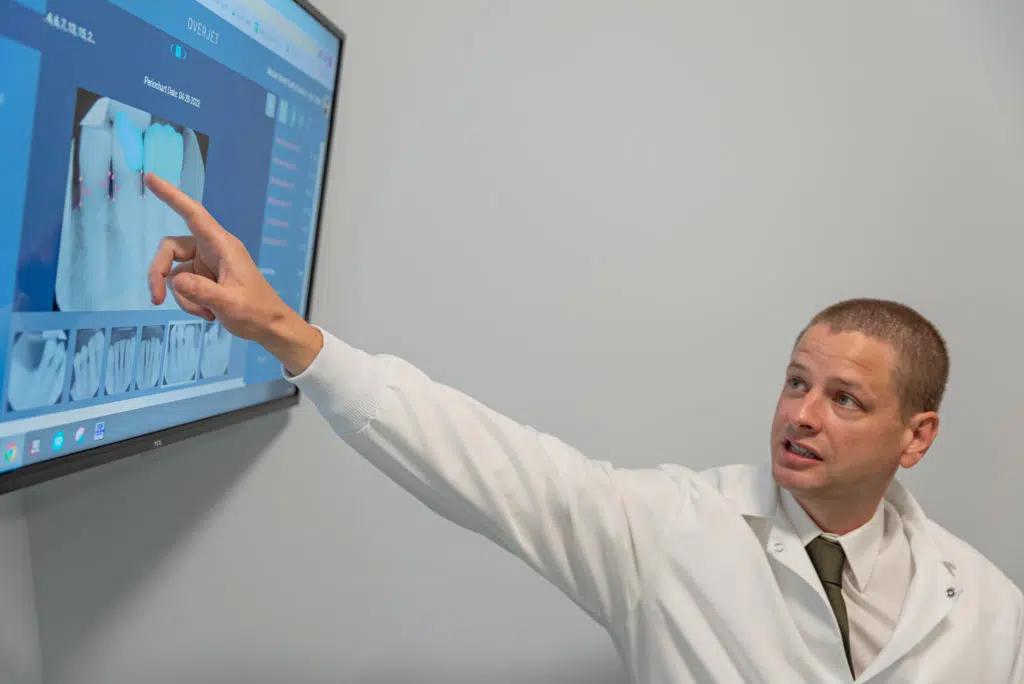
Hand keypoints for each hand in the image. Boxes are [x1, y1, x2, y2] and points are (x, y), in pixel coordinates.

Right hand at [144, 173, 322, 373]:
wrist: (271, 328)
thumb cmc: (257, 312)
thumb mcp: (230, 304)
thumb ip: (202, 292)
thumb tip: (175, 281)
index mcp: (223, 245)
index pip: (193, 213)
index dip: (171, 195)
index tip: (150, 178)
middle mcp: (213, 249)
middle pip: (171, 249)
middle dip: (160, 273)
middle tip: (156, 299)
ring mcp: (207, 264)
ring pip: (175, 272)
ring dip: (182, 297)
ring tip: (205, 313)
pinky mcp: (205, 279)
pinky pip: (183, 286)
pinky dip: (189, 302)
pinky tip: (208, 314)